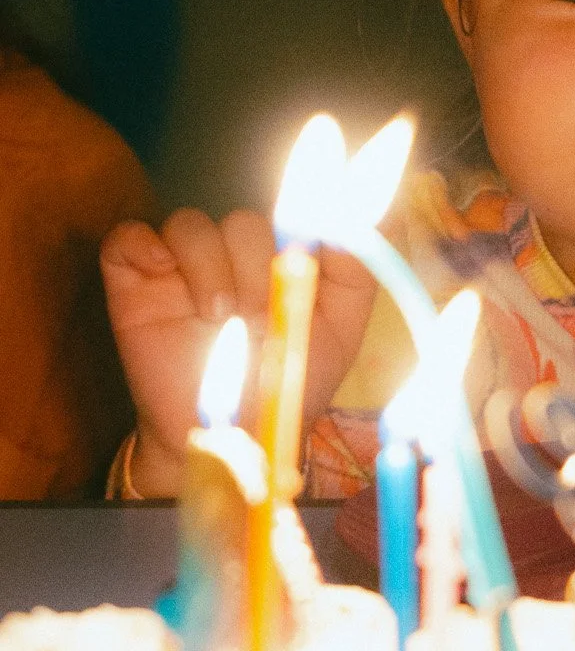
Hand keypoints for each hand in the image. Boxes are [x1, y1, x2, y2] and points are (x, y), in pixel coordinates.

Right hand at [101, 209, 375, 496]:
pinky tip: (163, 280)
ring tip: (219, 318)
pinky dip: (145, 248)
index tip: (307, 239)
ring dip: (209, 268)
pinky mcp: (136, 282)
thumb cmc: (284, 385)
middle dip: (255, 267)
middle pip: (243, 222)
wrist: (228, 439)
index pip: (288, 212)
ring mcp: (183, 266)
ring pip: (191, 225)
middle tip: (258, 317)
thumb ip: (355, 273)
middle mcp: (234, 257)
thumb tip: (368, 215)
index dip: (299, 213)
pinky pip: (129, 237)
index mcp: (281, 260)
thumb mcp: (339, 331)